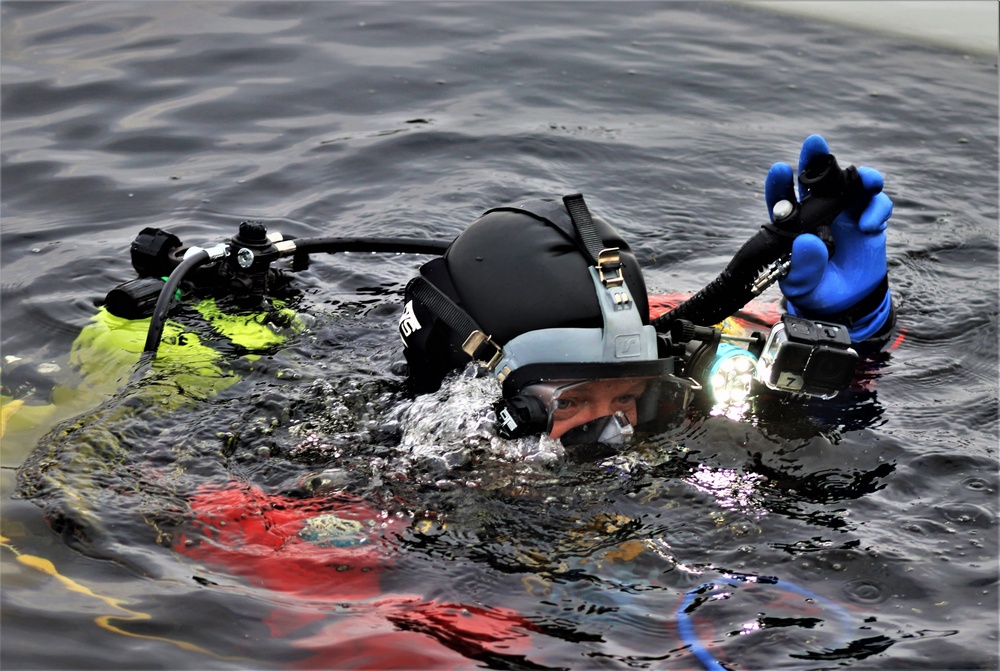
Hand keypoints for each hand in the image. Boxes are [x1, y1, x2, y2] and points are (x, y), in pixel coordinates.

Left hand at [765, 135, 892, 340]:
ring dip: (859, 176)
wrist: (846, 302)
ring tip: (865, 181)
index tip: (780, 169)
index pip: (782, 200)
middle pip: (816, 180)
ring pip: (851, 184)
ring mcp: (844, 213)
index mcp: (793, 225)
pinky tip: (868, 226)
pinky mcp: (868, 219)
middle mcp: (817, 213)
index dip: (780, 184)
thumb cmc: (816, 289)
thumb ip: (802, 267)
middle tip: (814, 143)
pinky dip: (877, 208)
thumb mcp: (803, 285)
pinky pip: (876, 203)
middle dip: (815, 158)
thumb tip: (807, 241)